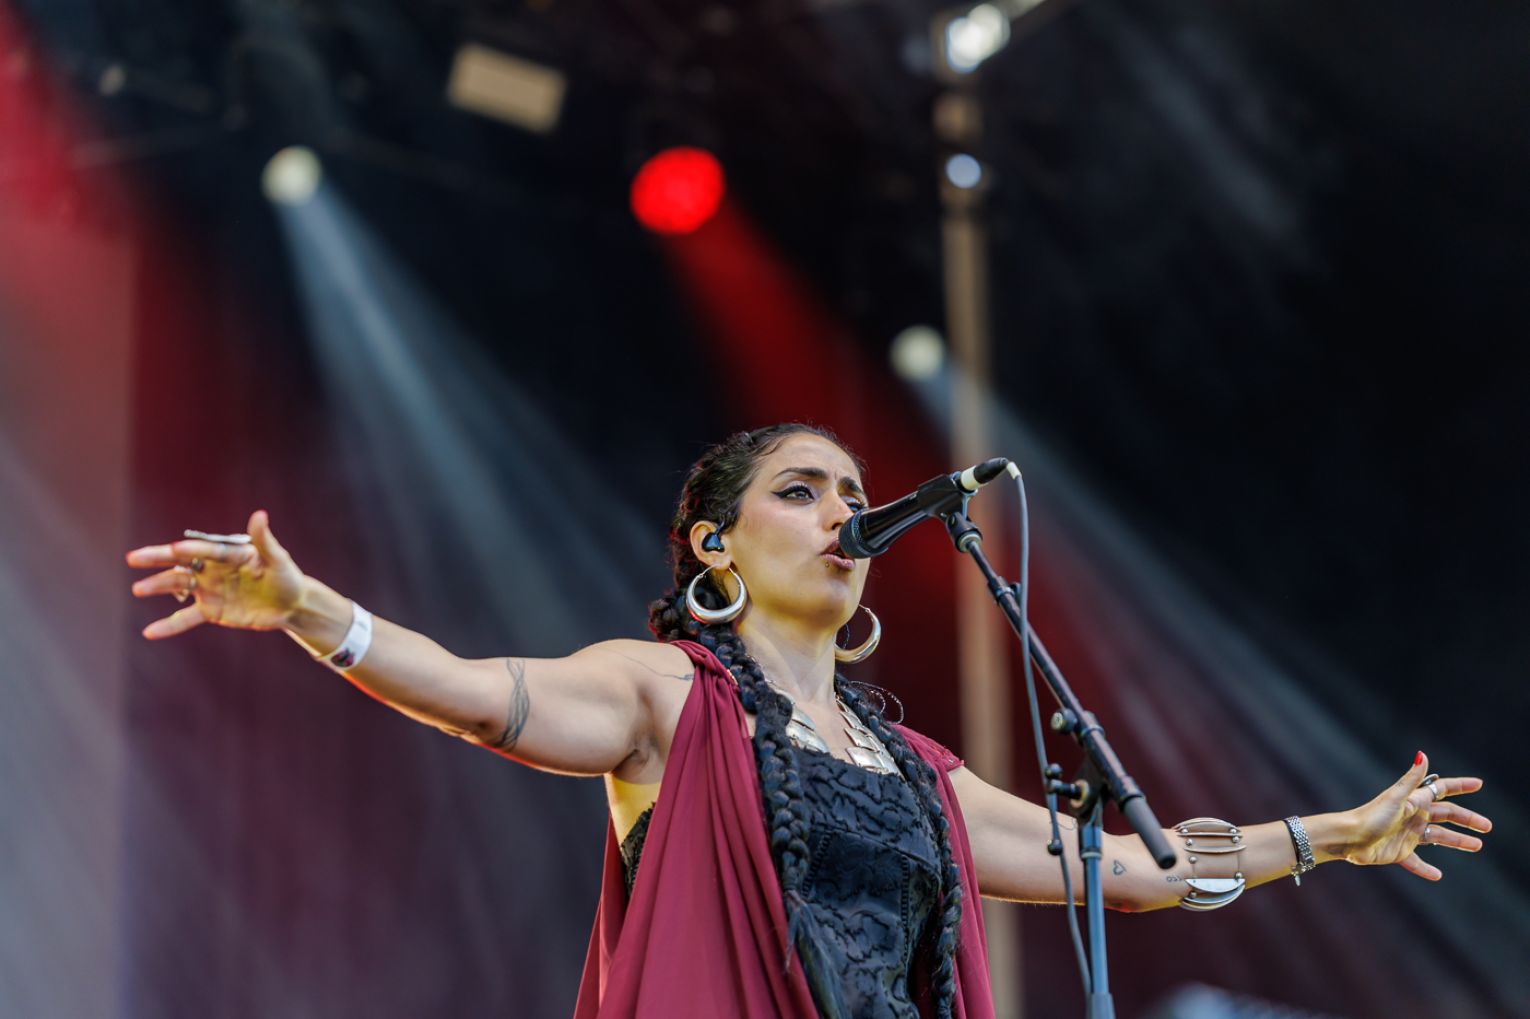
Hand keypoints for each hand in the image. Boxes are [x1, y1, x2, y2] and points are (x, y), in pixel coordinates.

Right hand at [126, 510, 304, 638]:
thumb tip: (260, 514)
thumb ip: (264, 540)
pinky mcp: (212, 611)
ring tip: (138, 589)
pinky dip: (169, 626)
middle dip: (157, 559)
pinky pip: (186, 619)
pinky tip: (149, 632)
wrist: (292, 606)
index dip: (191, 550)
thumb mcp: (277, 559)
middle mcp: (213, 569)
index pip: (205, 550)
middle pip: (181, 563)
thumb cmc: (287, 578)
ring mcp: (210, 590)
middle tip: (133, 558)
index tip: (174, 549)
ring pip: (178, 587)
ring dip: (158, 587)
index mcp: (227, 553)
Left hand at [1340, 752, 1491, 879]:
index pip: (1442, 790)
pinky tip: (1437, 875)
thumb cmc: (1371, 816)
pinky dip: (1425, 869)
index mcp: (1414, 801)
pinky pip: (1416, 862)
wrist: (1349, 839)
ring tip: (1477, 846)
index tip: (1479, 784)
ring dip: (1457, 841)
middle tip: (1487, 826)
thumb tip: (1422, 754)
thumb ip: (1412, 779)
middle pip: (1446, 816)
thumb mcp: (1396, 798)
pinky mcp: (1399, 852)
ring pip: (1438, 838)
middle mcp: (1413, 817)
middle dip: (1467, 820)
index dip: (1460, 786)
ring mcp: (1407, 835)